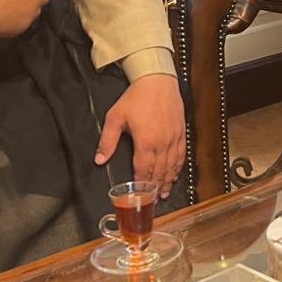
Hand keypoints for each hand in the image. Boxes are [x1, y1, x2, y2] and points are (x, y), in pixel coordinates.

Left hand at [95, 74, 185, 196]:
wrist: (157, 80)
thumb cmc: (137, 96)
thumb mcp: (115, 117)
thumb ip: (107, 141)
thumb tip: (100, 159)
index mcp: (146, 141)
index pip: (144, 170)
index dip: (142, 184)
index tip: (139, 194)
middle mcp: (162, 142)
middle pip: (159, 171)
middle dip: (155, 188)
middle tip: (152, 201)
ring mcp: (174, 137)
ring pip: (172, 165)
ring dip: (168, 181)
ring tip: (164, 193)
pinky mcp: (181, 132)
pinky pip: (181, 154)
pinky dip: (178, 167)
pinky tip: (175, 173)